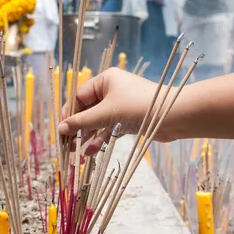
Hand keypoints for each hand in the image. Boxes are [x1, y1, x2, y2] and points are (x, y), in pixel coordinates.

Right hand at [58, 68, 173, 154]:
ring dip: (87, 137)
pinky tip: (90, 152)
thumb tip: (60, 129)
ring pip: (97, 121)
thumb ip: (81, 122)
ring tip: (76, 153)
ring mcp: (120, 105)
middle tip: (67, 145)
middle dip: (77, 128)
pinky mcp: (128, 119)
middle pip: (87, 110)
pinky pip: (108, 129)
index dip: (68, 114)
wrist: (173, 116)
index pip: (79, 96)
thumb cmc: (137, 107)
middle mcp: (111, 90)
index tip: (61, 130)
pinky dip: (99, 139)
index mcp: (105, 80)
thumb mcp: (105, 114)